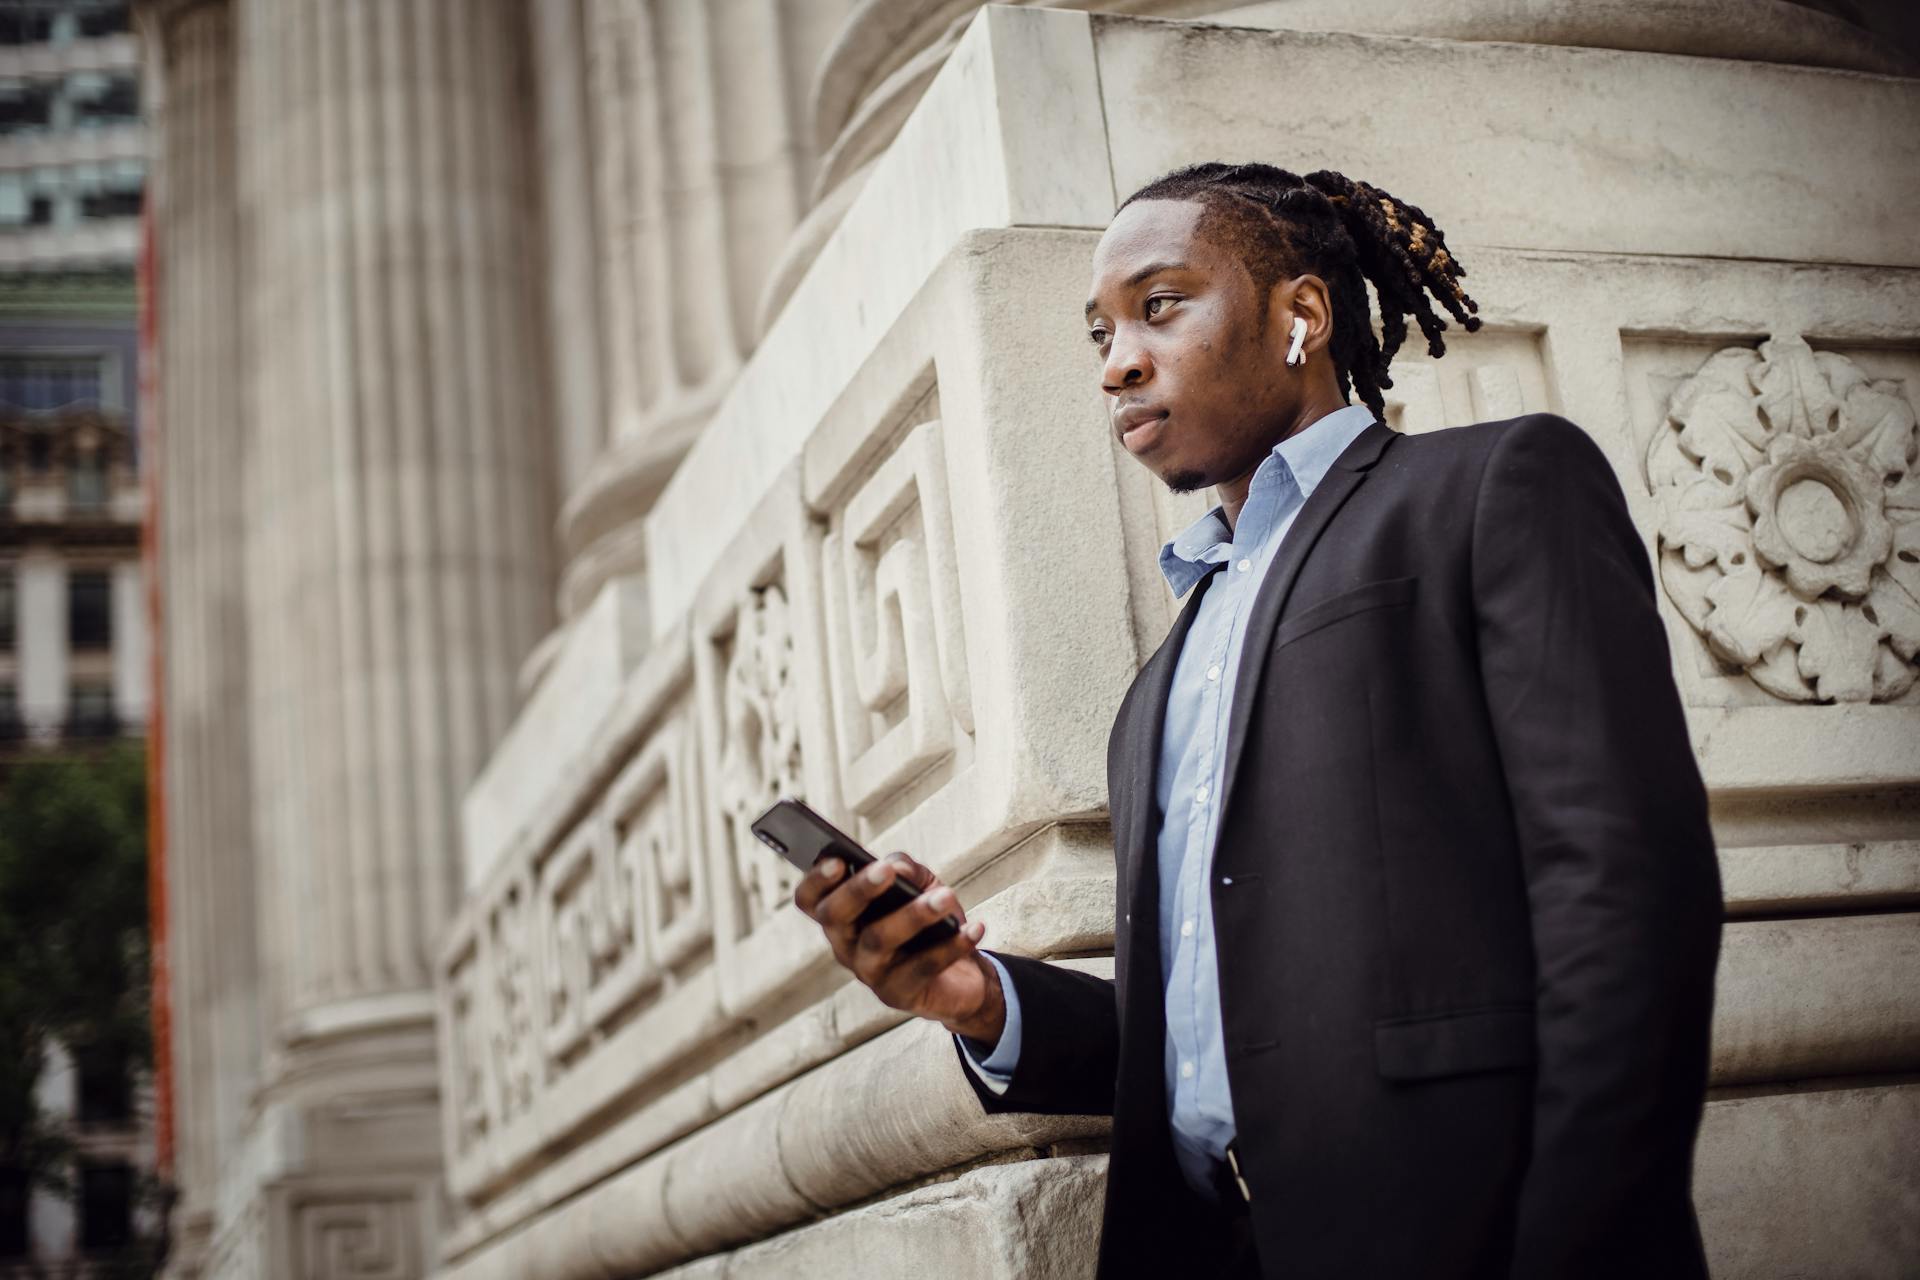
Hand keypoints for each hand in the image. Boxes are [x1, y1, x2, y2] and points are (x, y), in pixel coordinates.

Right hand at [793, 852, 1005, 1044]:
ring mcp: (869, 973)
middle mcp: (846, 945)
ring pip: (878, 941)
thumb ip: (905, 870)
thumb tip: (897, 868)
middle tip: (885, 871)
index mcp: (842, 916)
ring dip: (913, 916)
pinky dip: (951, 946)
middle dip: (858, 891)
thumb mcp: (919, 886)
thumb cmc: (930, 922)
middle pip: (835, 917)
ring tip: (945, 898)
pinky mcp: (898, 994)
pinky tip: (973, 928)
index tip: (837, 861)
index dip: (816, 881)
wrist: (961, 976)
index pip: (810, 900)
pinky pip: (922, 968)